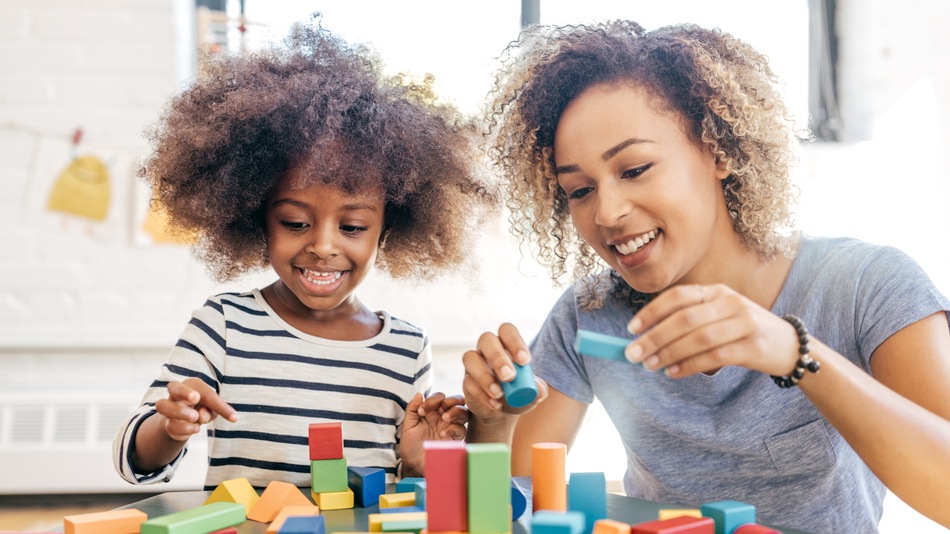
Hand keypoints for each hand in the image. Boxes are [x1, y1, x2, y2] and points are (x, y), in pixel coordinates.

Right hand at [154, 377, 236, 441]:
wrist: (186, 423)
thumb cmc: (203, 408)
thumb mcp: (212, 408)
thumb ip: (212, 410)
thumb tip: (202, 415)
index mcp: (191, 385)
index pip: (204, 391)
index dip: (218, 404)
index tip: (233, 417)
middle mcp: (176, 393)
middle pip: (173, 386)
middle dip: (184, 392)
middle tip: (196, 398)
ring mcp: (169, 408)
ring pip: (163, 405)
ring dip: (179, 411)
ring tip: (195, 417)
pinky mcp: (167, 424)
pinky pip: (170, 424)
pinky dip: (183, 428)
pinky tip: (196, 428)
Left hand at [397, 392, 468, 475]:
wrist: (414, 465)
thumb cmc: (410, 446)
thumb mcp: (408, 426)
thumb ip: (412, 409)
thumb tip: (419, 394)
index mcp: (432, 412)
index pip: (439, 397)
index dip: (433, 399)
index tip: (421, 411)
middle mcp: (443, 417)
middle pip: (457, 400)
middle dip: (450, 401)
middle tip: (441, 408)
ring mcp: (451, 427)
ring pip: (464, 412)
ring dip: (456, 411)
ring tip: (444, 418)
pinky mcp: (455, 439)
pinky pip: (462, 429)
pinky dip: (454, 428)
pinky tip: (443, 433)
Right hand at [462, 323, 548, 424]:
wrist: (503, 413)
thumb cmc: (519, 394)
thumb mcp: (532, 394)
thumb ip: (538, 390)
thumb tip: (540, 390)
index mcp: (506, 344)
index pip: (507, 331)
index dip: (514, 342)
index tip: (524, 362)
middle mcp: (488, 349)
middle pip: (486, 339)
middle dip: (497, 357)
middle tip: (509, 377)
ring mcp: (474, 364)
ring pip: (470, 357)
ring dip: (485, 376)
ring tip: (499, 393)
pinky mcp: (466, 381)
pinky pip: (468, 382)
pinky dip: (482, 395)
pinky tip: (495, 404)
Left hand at [623, 283, 799, 377]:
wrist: (788, 345)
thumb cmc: (741, 332)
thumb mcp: (718, 316)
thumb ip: (687, 323)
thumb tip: (645, 338)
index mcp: (716, 291)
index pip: (678, 296)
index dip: (652, 311)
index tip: (631, 328)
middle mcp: (730, 302)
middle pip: (685, 318)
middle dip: (655, 337)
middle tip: (633, 354)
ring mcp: (744, 323)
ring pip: (699, 338)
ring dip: (670, 353)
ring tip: (650, 366)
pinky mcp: (753, 346)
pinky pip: (714, 356)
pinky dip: (690, 365)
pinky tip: (673, 372)